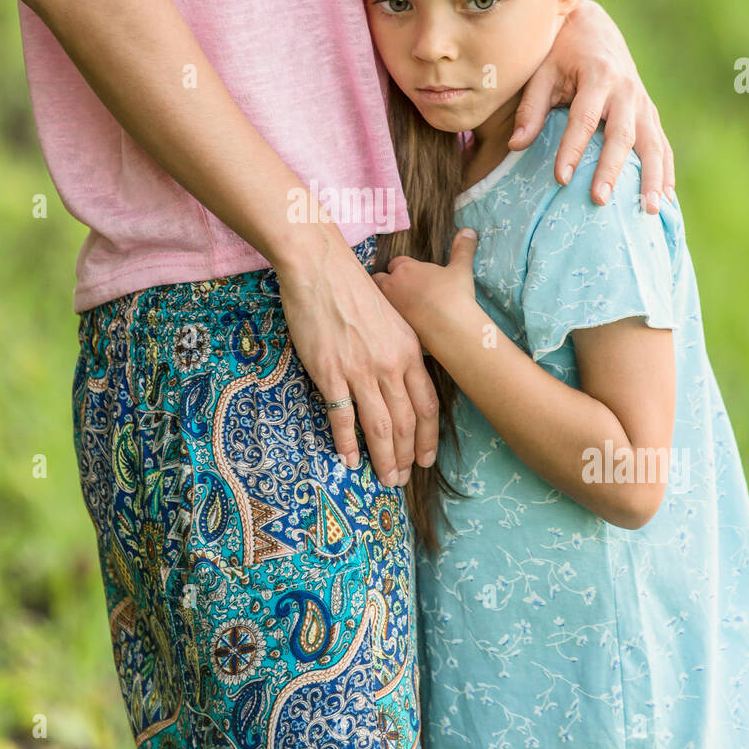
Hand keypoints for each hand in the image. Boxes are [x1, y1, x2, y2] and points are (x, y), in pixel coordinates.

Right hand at [276, 230, 439, 487]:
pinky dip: (347, 442)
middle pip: (406, 422)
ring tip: (383, 479)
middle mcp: (390, 364)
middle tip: (401, 479)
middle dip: (407, 456)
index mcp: (409, 350)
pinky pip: (342, 416)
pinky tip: (348, 459)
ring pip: (380, 426)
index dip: (428, 437)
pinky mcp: (330, 372)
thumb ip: (401, 349)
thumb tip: (405, 378)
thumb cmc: (353, 289)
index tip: (426, 459)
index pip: (427, 405)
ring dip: (383, 458)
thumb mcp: (392, 317)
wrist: (320, 268)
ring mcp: (359, 370)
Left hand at [372, 229, 478, 353]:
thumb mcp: (461, 268)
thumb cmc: (454, 294)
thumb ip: (462, 249)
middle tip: (404, 289)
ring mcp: (390, 306)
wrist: (449, 327)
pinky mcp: (392, 325)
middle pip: (379, 279)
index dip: (404, 268)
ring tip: (404, 304)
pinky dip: (393, 317)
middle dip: (387, 281)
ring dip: (388, 299)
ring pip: (380, 298)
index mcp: (405, 268)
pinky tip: (408, 320)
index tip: (415, 274)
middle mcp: (393, 285)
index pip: (396, 262)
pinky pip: (386, 318)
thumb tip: (468, 230)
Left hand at [508, 0, 674, 212]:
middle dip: (611, 169)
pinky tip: (664, 199)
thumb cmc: (561, 51)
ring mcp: (642, 102)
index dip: (572, 149)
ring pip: (652, 143)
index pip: (584, 118)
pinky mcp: (649, 113)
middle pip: (622, 135)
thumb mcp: (542, 71)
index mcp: (598, 76)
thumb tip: (515, 145)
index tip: (560, 178)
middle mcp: (626, 90)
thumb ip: (531, 108)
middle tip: (600, 200)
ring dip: (652, 178)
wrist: (593, 27)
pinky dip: (665, 172)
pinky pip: (661, 145)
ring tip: (649, 210)